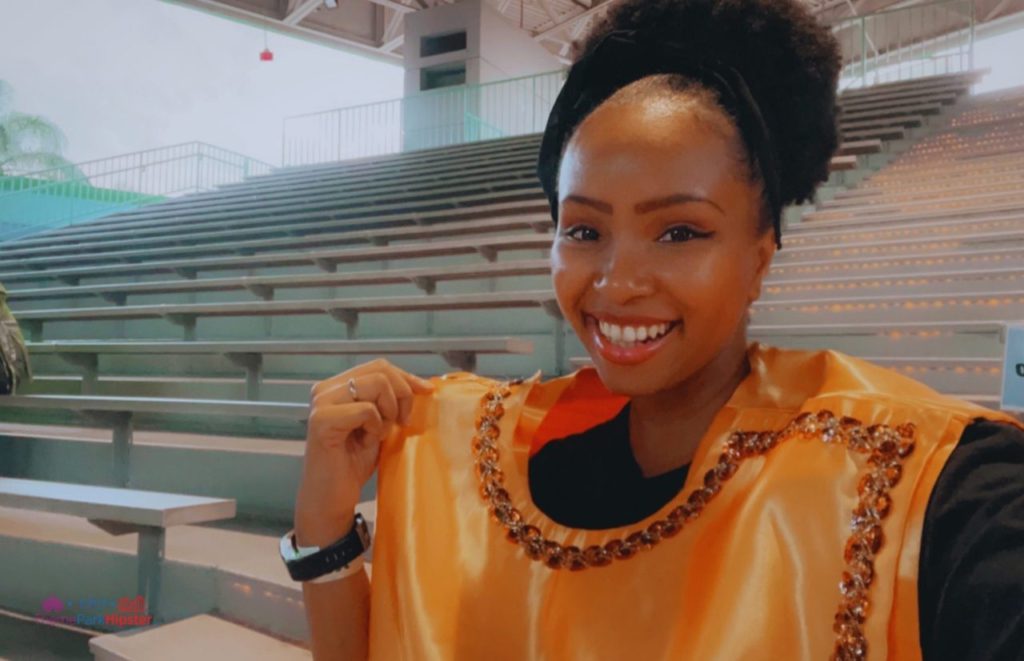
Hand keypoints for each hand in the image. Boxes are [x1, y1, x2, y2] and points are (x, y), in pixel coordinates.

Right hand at [294, 358, 434, 546]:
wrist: (332, 498)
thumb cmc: (352, 464)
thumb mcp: (379, 425)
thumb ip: (390, 403)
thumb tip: (422, 385)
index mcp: (337, 387)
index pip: (379, 366)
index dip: (407, 377)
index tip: (427, 392)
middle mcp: (325, 390)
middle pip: (380, 370)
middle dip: (402, 394)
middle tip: (401, 423)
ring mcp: (321, 403)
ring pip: (376, 384)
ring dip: (388, 411)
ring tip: (379, 433)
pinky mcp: (322, 420)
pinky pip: (366, 410)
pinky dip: (375, 426)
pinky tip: (366, 442)